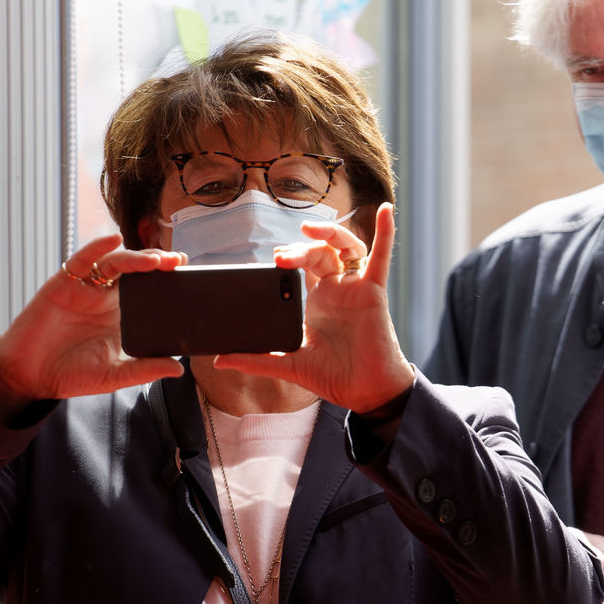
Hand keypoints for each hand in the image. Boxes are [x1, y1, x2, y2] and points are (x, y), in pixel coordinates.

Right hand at [0, 236, 187, 423]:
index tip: (188, 275)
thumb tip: (178, 369)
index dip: (167, 280)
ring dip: (136, 257)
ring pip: (115, 263)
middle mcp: (107, 298)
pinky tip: (114, 240)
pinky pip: (83, 259)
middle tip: (177, 261)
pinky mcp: (64, 283)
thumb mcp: (114, 376)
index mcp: (123, 316)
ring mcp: (86, 289)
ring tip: (154, 260)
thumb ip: (144, 370)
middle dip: (158, 263)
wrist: (30, 376)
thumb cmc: (72, 375)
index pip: (150, 291)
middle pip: (136, 271)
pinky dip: (98, 247)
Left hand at [214, 203, 413, 412]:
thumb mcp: (288, 365)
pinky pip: (381, 256)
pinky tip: (384, 211)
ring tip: (309, 227)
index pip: (298, 269)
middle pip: (317, 253)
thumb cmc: (333, 377)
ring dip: (329, 232)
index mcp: (316, 302)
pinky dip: (384, 232)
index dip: (286, 259)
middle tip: (280, 257)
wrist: (364, 392)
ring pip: (343, 247)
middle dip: (298, 249)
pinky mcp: (374, 291)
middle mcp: (335, 290)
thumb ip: (256, 360)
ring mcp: (355, 288)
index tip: (267, 263)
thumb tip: (219, 361)